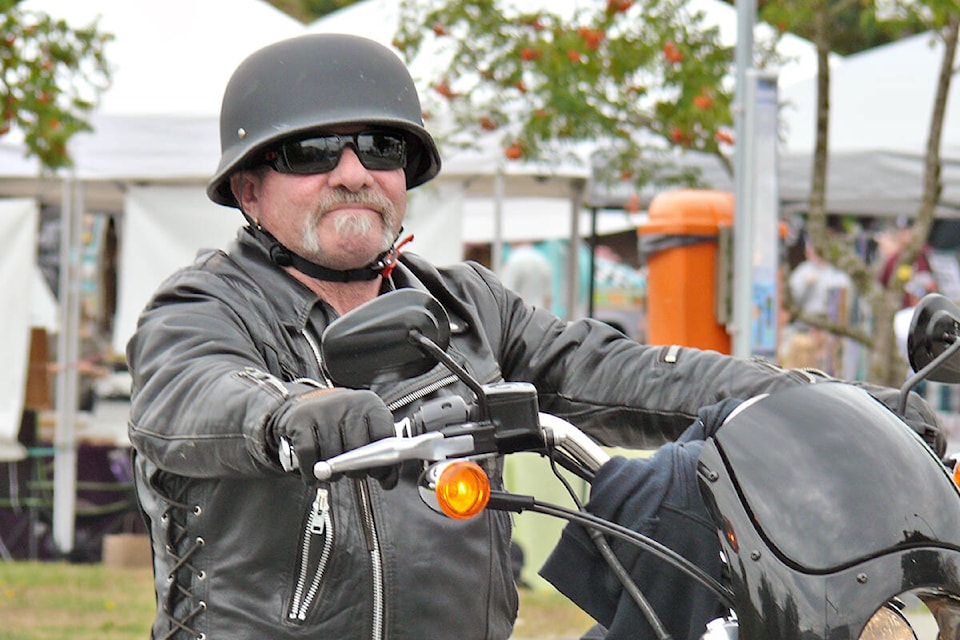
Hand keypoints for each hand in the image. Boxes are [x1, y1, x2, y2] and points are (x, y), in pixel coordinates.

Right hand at [267, 387, 397, 487]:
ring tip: (333, 471)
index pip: (383, 435)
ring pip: (332, 454)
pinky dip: (310, 471)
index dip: (381, 461)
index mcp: (370, 405)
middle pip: (357, 448)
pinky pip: (308, 454)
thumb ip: (381, 457)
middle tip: (351, 473)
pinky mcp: (301, 419)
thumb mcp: (366, 431)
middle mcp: (348, 403)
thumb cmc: (342, 423)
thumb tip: (389, 482)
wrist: (305, 404)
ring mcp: (323, 409)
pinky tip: (313, 473)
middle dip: (356, 470)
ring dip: (333, 473)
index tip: (376, 472)